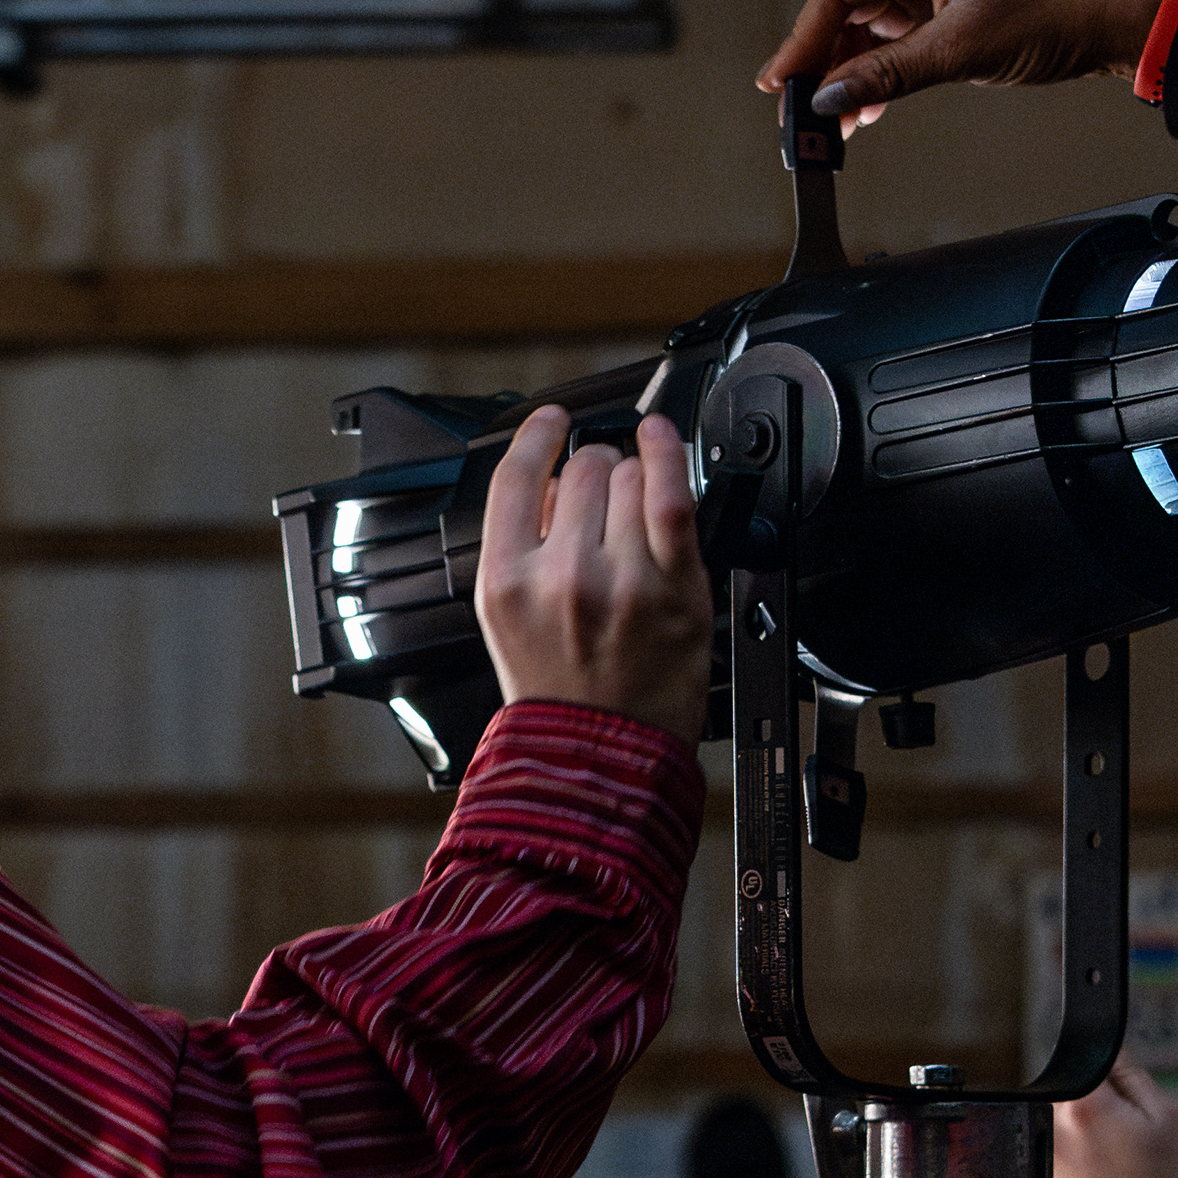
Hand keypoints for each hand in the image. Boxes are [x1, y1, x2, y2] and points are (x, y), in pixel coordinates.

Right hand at [475, 407, 711, 735]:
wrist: (599, 754)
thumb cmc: (557, 690)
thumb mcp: (503, 618)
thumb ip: (519, 547)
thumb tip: (549, 482)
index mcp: (505, 582)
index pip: (514, 478)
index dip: (537, 436)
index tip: (551, 423)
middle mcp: (560, 575)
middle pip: (579, 471)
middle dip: (589, 474)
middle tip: (597, 506)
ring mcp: (621, 580)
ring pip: (626, 477)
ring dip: (629, 483)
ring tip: (627, 521)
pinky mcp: (674, 588)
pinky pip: (671, 496)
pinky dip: (668, 454)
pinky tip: (661, 439)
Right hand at [755, 0, 1168, 128]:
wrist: (1112, 17)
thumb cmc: (1055, 5)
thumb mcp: (962, 46)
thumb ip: (889, 74)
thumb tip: (829, 98)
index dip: (804, 39)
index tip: (781, 82)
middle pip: (843, 10)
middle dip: (821, 63)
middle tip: (798, 112)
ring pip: (864, 32)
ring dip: (847, 77)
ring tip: (831, 123)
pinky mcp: (941, 10)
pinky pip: (891, 43)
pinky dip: (876, 76)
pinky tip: (863, 109)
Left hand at [1052, 1064, 1177, 1177]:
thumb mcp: (1168, 1117)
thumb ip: (1132, 1075)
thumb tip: (1112, 1052)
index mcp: (1079, 1108)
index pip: (1088, 1067)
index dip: (1116, 1082)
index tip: (1131, 1102)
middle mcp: (1051, 1139)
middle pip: (1075, 1107)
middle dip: (1105, 1117)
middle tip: (1138, 1146)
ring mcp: (1047, 1176)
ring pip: (1072, 1146)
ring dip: (1096, 1154)